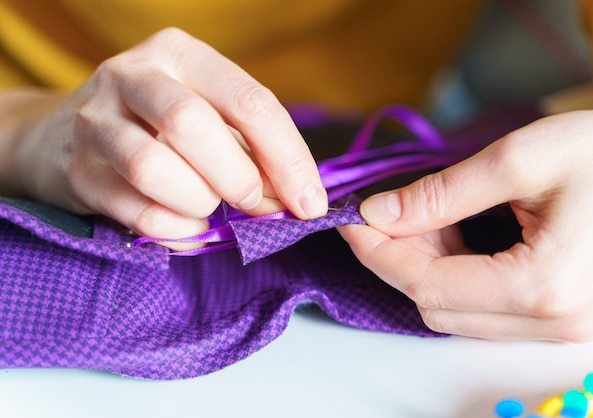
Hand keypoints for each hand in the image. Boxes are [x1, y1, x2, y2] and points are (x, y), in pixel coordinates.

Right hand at [9, 28, 326, 241]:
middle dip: (237, 177)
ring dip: (198, 202)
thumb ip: (253, 152)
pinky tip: (186, 226)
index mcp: (181, 53)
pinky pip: (133, 209)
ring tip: (207, 207)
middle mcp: (132, 74)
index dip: (288, 158)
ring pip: (154, 168)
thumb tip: (294, 201)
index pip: (249, 101)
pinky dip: (173, 228)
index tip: (309, 205)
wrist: (65, 136)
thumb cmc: (160, 128)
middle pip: (192, 125)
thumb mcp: (211, 119)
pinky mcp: (75, 169)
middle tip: (252, 204)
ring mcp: (94, 120)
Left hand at [339, 104, 592, 340]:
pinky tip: (451, 237)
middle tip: (384, 213)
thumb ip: (440, 194)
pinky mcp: (560, 315)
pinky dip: (454, 277)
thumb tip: (380, 214)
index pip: (427, 285)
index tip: (351, 220)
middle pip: (437, 307)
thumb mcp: (517, 159)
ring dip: (425, 269)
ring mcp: (560, 325)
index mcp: (543, 286)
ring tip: (420, 220)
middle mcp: (552, 321)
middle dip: (398, 261)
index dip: (379, 253)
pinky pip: (484, 309)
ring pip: (457, 313)